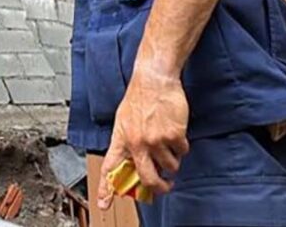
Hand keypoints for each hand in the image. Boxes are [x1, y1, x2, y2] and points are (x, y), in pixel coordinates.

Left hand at [97, 64, 189, 209]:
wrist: (154, 80)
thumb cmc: (139, 99)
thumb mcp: (124, 121)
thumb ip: (127, 143)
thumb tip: (133, 164)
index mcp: (121, 139)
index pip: (110, 169)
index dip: (106, 189)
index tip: (103, 205)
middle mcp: (137, 143)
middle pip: (148, 178)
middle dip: (159, 188)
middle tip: (165, 186)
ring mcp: (155, 140)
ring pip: (170, 167)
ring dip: (173, 160)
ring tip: (168, 142)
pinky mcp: (173, 135)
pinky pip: (182, 152)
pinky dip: (182, 146)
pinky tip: (175, 130)